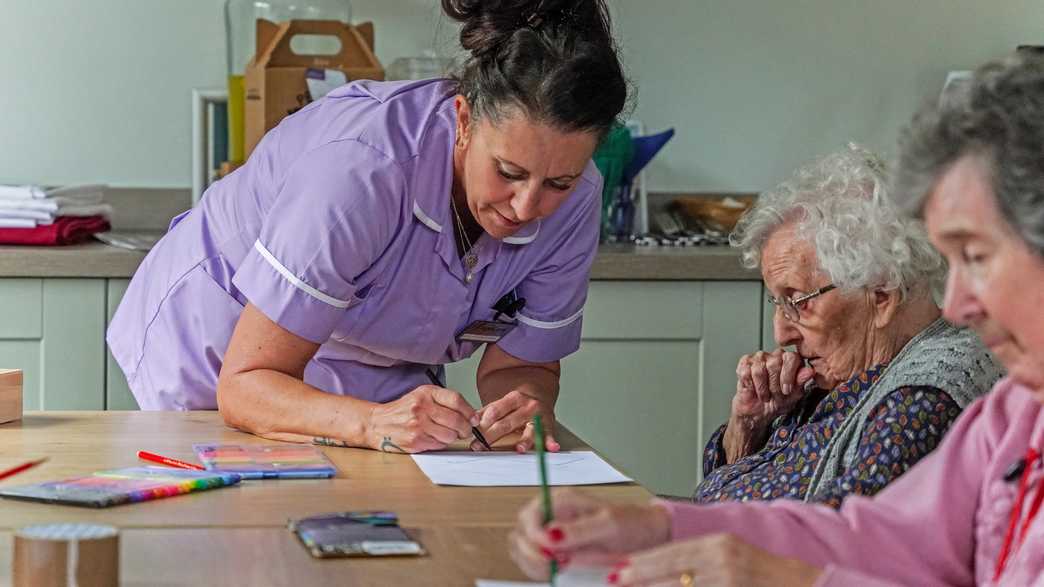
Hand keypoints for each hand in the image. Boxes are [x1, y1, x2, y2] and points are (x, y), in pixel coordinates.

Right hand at [367, 384, 475, 452]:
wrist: (377, 424)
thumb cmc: (403, 410)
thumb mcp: (422, 396)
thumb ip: (443, 401)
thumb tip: (471, 414)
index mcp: (426, 393)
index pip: (456, 400)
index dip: (469, 411)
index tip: (474, 418)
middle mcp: (422, 407)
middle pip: (456, 420)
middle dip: (465, 428)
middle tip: (465, 431)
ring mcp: (418, 425)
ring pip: (450, 435)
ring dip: (453, 437)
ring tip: (446, 434)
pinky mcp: (415, 441)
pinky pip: (439, 445)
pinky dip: (441, 443)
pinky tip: (434, 438)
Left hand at [474, 390, 557, 452]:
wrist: (540, 396)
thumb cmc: (518, 405)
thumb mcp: (502, 403)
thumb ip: (487, 412)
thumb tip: (471, 421)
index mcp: (514, 398)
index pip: (496, 411)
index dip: (484, 423)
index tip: (474, 433)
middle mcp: (527, 406)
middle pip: (507, 423)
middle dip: (492, 436)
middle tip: (480, 446)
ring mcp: (539, 416)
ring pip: (529, 430)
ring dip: (525, 441)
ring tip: (520, 449)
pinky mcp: (549, 426)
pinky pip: (549, 435)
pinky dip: (550, 442)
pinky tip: (551, 447)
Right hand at [509, 488, 671, 579]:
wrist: (644, 536)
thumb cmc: (629, 524)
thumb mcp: (609, 525)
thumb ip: (579, 530)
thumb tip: (550, 536)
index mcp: (561, 500)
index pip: (529, 516)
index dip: (533, 536)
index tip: (550, 553)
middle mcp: (551, 514)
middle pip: (520, 533)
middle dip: (531, 553)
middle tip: (555, 565)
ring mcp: (550, 532)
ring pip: (520, 547)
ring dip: (532, 563)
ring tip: (558, 568)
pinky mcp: (553, 549)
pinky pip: (531, 560)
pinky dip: (537, 569)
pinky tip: (555, 571)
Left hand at [611, 534, 823, 586]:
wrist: (805, 585)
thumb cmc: (765, 575)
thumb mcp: (730, 557)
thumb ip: (700, 560)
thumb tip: (665, 569)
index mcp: (720, 543)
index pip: (672, 551)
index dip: (644, 561)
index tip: (620, 567)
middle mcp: (723, 559)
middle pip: (671, 569)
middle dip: (640, 577)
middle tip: (616, 579)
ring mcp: (729, 579)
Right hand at [732, 349, 815, 426]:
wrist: (758, 412)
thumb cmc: (777, 402)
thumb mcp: (793, 396)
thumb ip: (801, 382)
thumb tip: (810, 371)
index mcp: (790, 360)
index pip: (791, 358)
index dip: (788, 376)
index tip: (786, 390)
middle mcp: (775, 355)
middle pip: (774, 364)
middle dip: (774, 385)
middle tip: (775, 395)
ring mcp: (759, 358)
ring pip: (759, 369)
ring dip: (762, 388)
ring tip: (765, 395)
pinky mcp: (744, 363)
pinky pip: (746, 372)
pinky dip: (751, 386)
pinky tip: (754, 389)